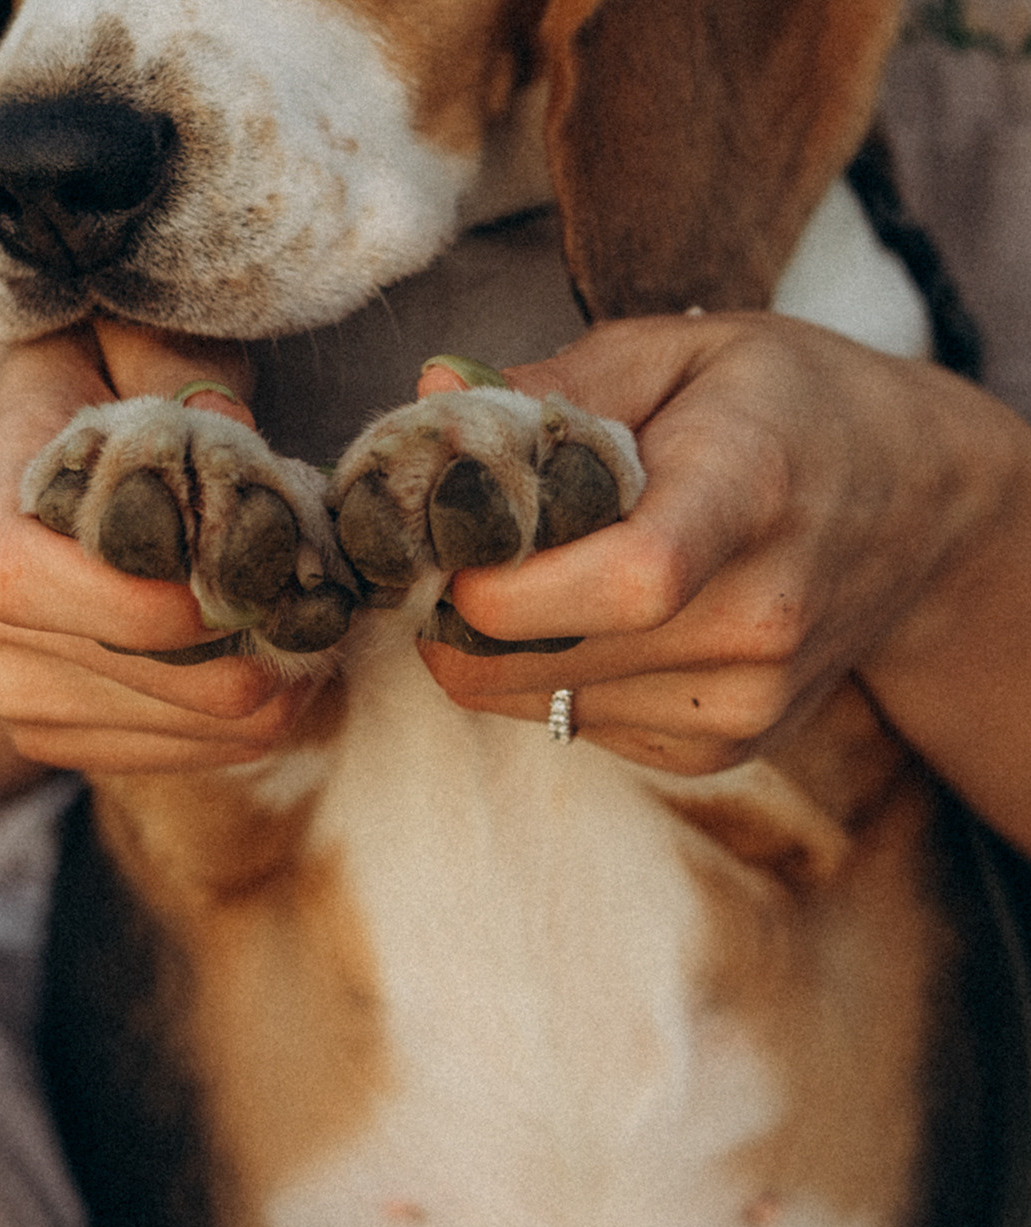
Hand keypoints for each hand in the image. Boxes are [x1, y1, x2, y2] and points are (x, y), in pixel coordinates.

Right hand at [0, 323, 320, 770]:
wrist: (22, 466)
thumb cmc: (87, 381)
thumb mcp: (116, 332)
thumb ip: (165, 365)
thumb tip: (227, 431)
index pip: (18, 582)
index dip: (129, 601)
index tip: (227, 580)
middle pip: (119, 669)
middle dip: (245, 640)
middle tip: (322, 595)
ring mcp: (10, 687)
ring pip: (171, 725)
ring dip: (265, 683)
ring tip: (306, 620)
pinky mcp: (52, 736)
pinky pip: (177, 756)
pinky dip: (249, 720)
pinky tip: (271, 659)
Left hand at [416, 312, 1020, 775]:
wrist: (920, 508)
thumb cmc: (788, 410)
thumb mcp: (684, 352)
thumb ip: (554, 380)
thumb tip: (432, 393)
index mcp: (749, 494)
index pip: (629, 577)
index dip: (509, 581)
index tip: (450, 546)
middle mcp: (757, 618)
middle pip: (545, 656)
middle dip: (452, 611)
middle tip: (443, 552)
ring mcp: (742, 698)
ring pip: (531, 701)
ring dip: (489, 645)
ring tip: (521, 572)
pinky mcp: (718, 749)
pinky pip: (568, 725)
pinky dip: (542, 675)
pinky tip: (584, 617)